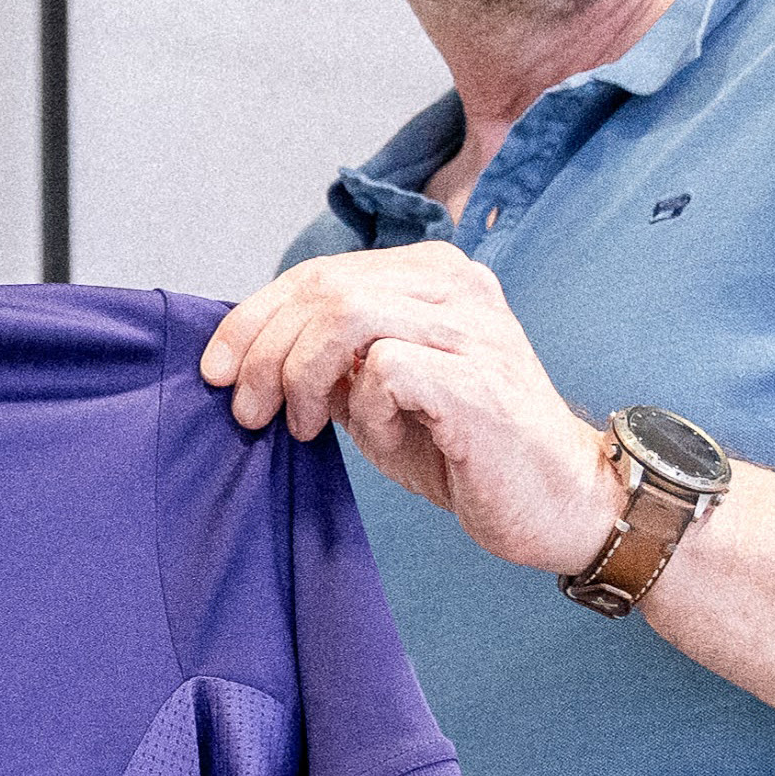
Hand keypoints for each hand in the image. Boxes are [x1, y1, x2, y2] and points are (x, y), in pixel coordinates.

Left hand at [203, 245, 617, 574]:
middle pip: (322, 288)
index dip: (253, 317)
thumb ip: (330, 362)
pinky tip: (380, 437)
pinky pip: (384, 369)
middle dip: (263, 350)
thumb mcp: (380, 394)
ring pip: (345, 316)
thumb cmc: (467, 448)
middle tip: (249, 410)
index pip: (319, 273)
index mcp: (431, 275)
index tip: (217, 369)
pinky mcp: (478, 379)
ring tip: (307, 425)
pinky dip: (364, 409)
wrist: (557, 501)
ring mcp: (472, 328)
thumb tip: (248, 356)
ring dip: (302, 375)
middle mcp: (456, 286)